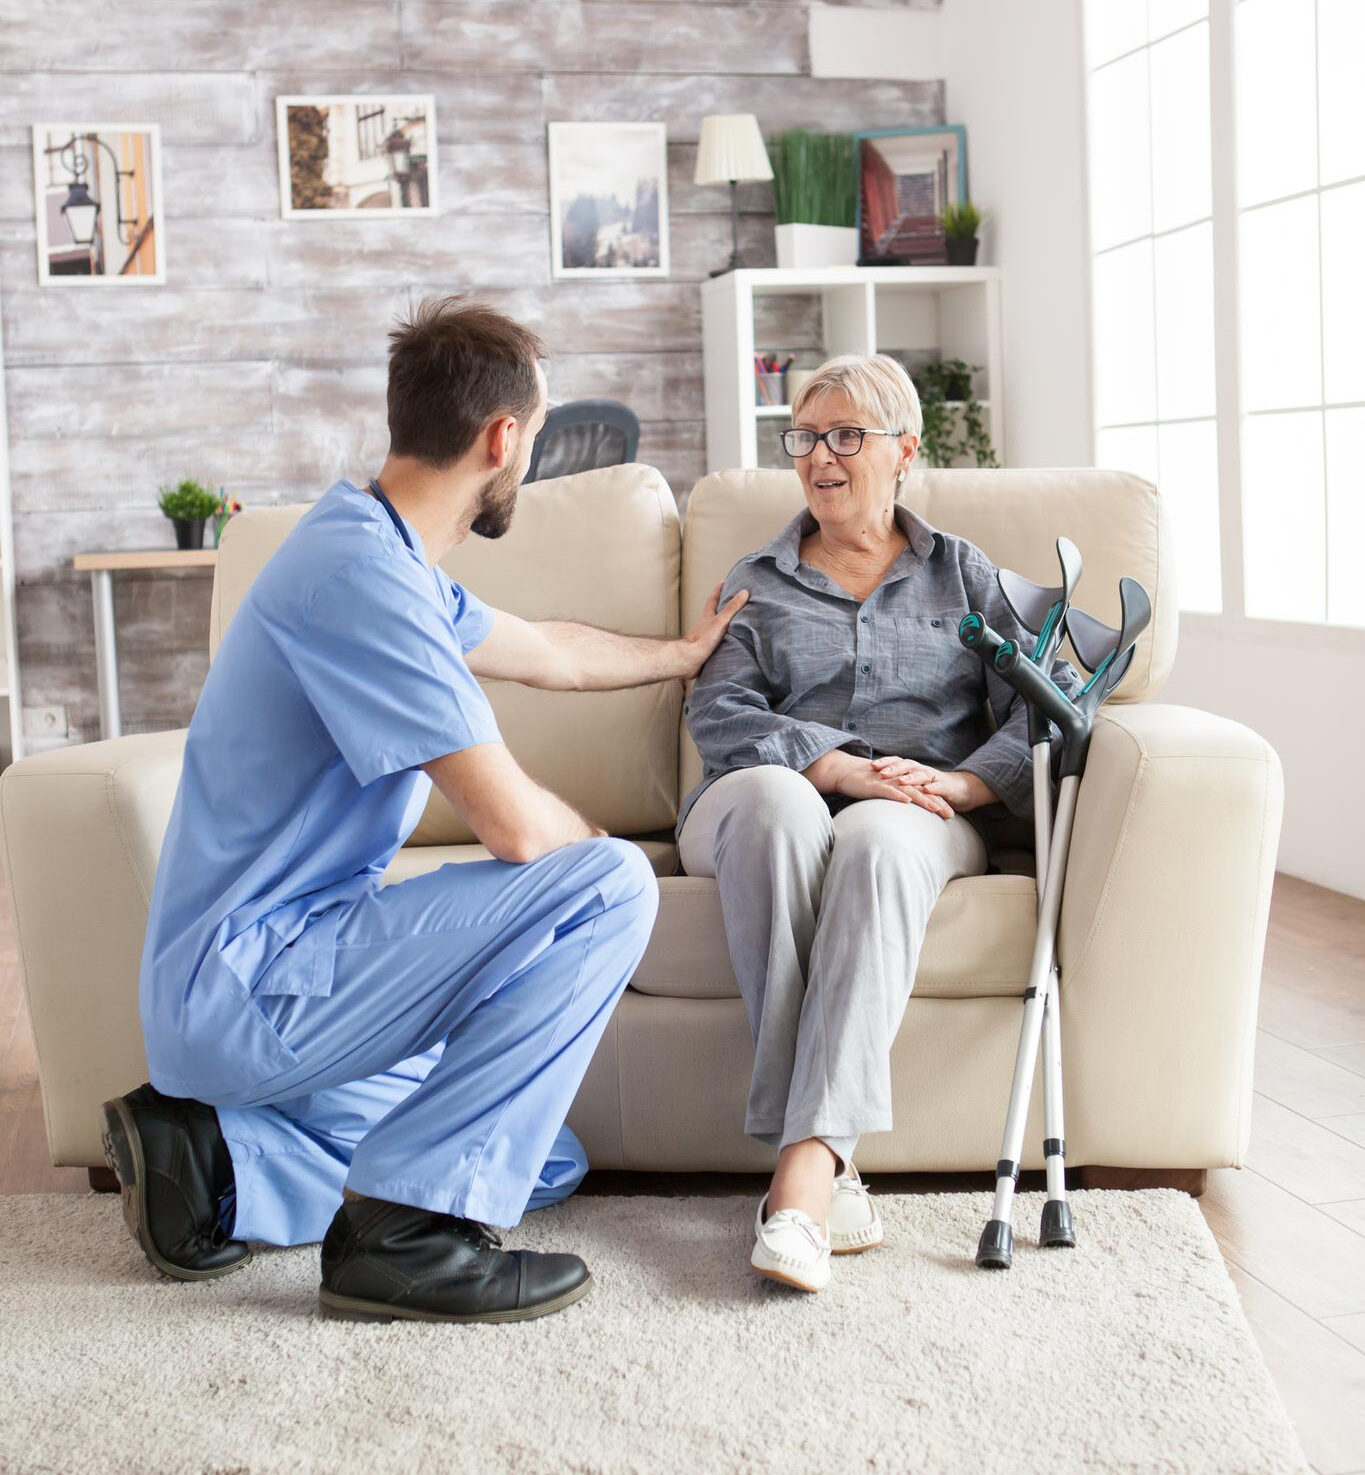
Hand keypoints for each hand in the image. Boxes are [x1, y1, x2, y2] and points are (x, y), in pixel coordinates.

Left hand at [677, 583, 749, 678]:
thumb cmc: (703, 639)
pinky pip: (718, 641)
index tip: (724, 582)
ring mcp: (706, 636)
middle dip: (723, 606)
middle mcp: (706, 624)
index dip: (718, 589)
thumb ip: (732, 608)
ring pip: (716, 627)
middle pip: (714, 612)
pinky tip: (732, 642)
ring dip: (725, 624)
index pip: (713, 598)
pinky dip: (725, 639)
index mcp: (708, 615)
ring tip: (737, 623)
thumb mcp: (721, 621)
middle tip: (733, 601)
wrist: (690, 659)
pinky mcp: (707, 648)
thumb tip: (744, 592)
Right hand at [835, 758, 954, 818]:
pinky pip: (888, 790)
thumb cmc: (865, 784)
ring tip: (936, 809)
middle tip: (950, 815)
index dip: (937, 802)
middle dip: (937, 803)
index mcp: (902, 783)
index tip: (950, 813)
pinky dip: (898, 795)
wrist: (846, 773)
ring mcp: (887, 782)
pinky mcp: (875, 785)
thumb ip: (896, 799)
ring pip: (909, 791)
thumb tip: (906, 812)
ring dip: (923, 800)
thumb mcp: (884, 792)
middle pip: (921, 792)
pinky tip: (907, 801)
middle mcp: (898, 781)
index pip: (923, 792)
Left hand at [870, 757, 997, 813]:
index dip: (884, 762)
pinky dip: (933, 788)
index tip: (870, 766)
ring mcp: (934, 777)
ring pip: (922, 775)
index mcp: (912, 768)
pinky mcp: (946, 787)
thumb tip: (874, 784)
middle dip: (894, 768)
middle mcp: (921, 770)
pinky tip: (927, 790)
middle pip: (906, 765)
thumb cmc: (929, 787)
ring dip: (912, 778)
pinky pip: (939, 786)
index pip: (896, 762)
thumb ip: (895, 783)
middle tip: (882, 773)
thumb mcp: (911, 785)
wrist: (959, 789)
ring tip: (902, 781)